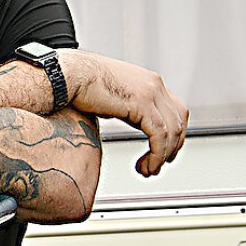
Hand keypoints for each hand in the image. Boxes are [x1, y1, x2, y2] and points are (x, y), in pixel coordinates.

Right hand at [59, 51, 188, 176]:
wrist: (66, 75)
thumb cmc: (77, 83)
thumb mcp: (111, 95)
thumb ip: (124, 105)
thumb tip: (124, 116)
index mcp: (148, 81)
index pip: (176, 110)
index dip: (174, 134)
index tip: (163, 152)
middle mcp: (154, 85)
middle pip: (180, 121)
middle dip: (172, 148)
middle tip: (157, 165)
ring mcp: (150, 93)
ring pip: (171, 132)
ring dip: (162, 156)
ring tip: (148, 170)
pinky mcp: (141, 104)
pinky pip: (159, 136)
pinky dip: (156, 155)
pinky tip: (145, 165)